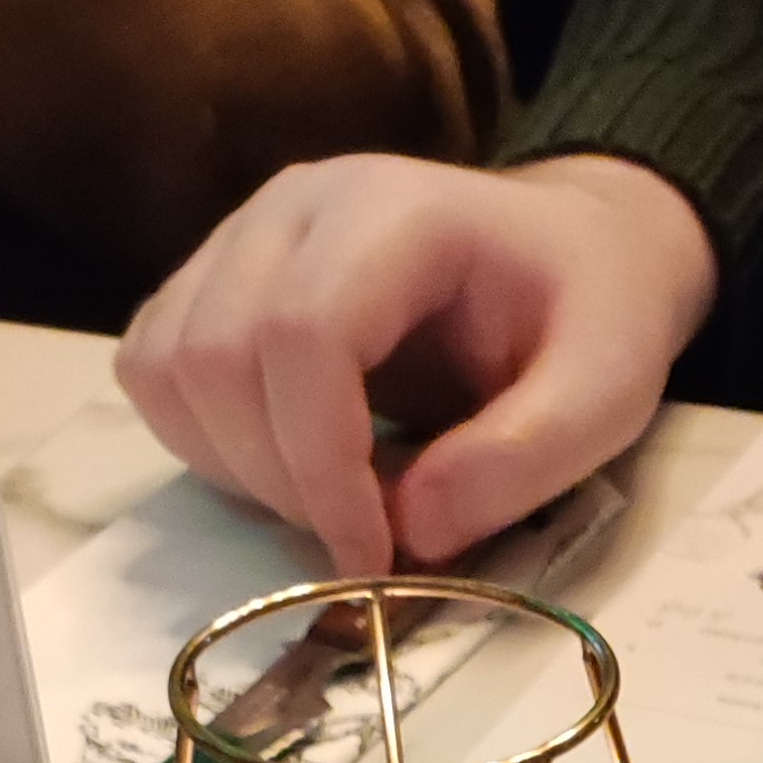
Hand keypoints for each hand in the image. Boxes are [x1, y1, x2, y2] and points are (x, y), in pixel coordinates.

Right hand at [118, 153, 719, 576]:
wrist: (565, 252)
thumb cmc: (590, 314)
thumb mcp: (607, 389)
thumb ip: (526, 456)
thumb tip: (414, 530)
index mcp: (394, 212)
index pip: (302, 334)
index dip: (322, 468)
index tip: (374, 556)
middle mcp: (295, 206)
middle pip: (218, 356)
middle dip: (283, 483)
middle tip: (365, 539)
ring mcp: (241, 236)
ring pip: (169, 368)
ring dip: (237, 472)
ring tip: (333, 501)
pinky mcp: (212, 279)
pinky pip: (155, 371)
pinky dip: (205, 446)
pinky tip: (287, 468)